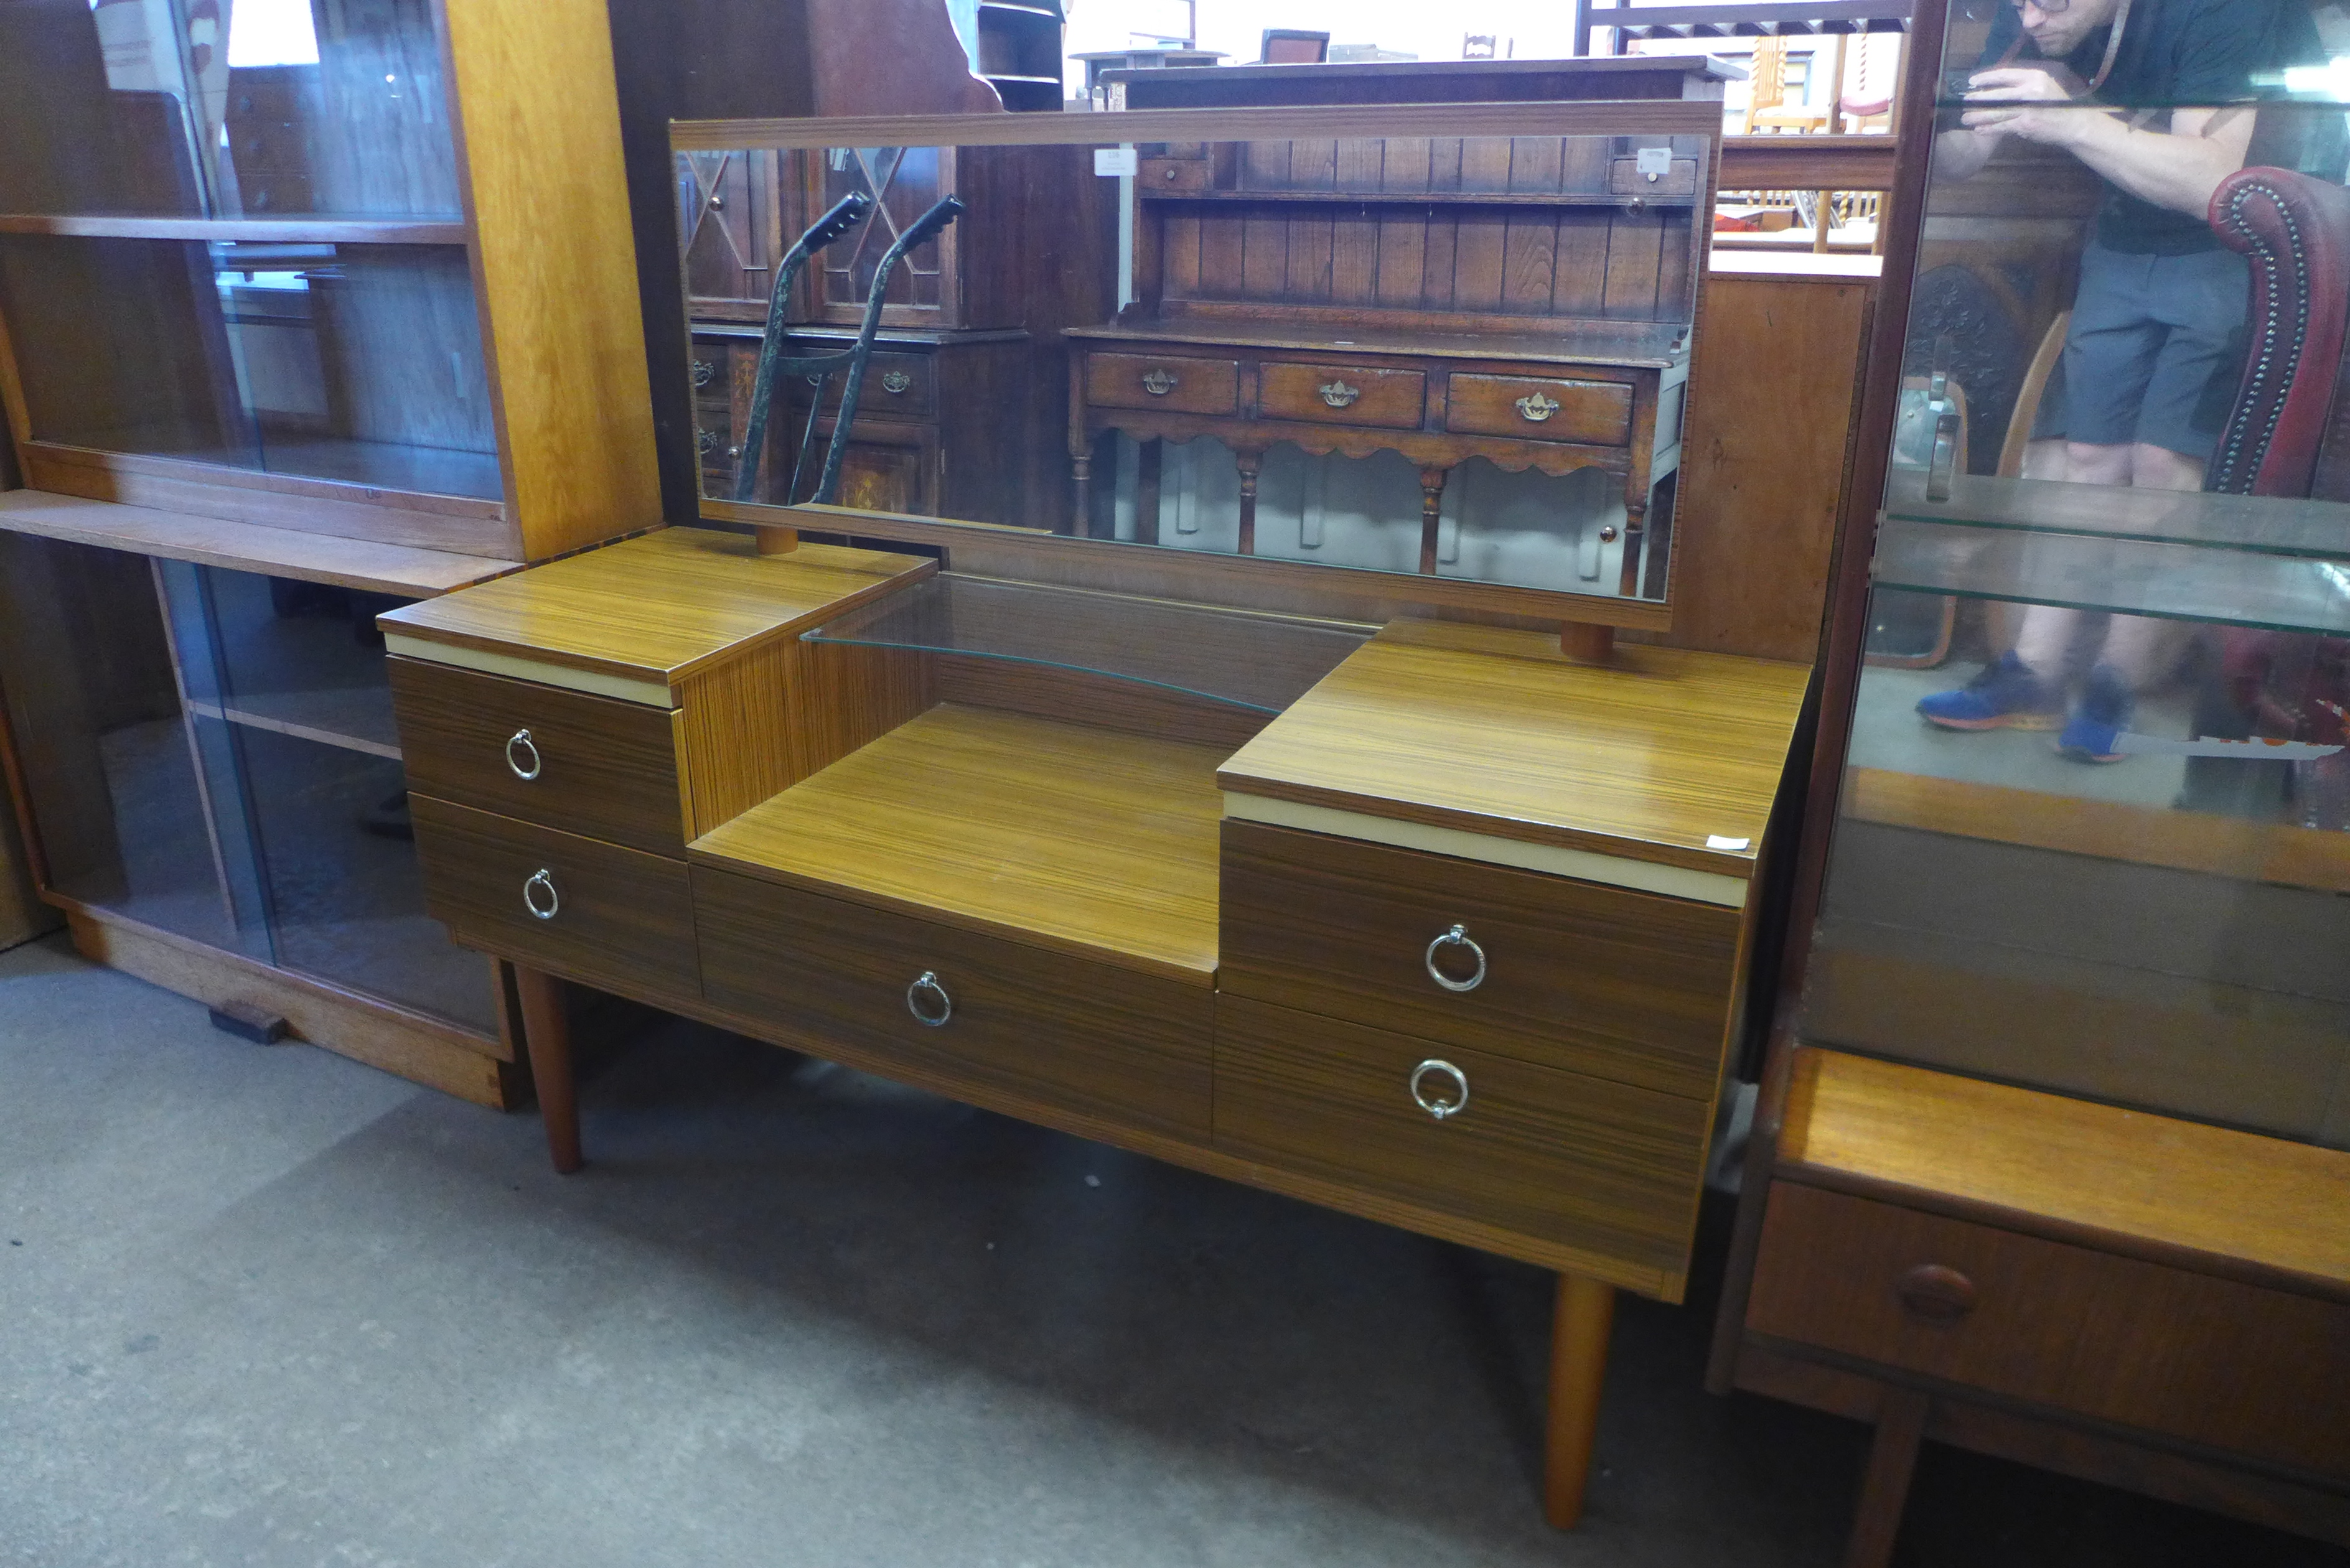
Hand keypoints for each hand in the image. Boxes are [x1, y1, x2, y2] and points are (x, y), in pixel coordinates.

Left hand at [1960, 67, 2092, 144]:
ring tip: (1965, 118)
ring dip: (1979, 116)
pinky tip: (1979, 130)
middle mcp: (2031, 90)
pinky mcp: (2026, 124)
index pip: (2006, 74)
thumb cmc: (2057, 105)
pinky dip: (1989, 129)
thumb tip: (1997, 86)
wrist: (2074, 123)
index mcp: (2036, 76)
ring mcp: (2028, 108)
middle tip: (1965, 101)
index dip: (1987, 78)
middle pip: (1998, 94)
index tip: (1972, 81)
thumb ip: (2024, 84)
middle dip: (1979, 98)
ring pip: (1997, 112)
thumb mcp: (2044, 86)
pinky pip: (2002, 126)